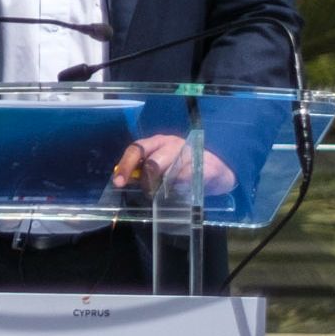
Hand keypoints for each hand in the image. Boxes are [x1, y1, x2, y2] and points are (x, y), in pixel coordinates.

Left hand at [114, 133, 236, 197]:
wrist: (215, 169)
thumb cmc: (181, 167)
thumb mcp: (161, 165)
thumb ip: (142, 170)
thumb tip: (123, 180)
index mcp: (156, 142)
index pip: (136, 149)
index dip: (126, 165)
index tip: (119, 182)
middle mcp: (172, 143)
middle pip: (153, 162)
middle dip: (147, 180)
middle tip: (148, 191)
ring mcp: (190, 152)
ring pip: (170, 171)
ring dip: (163, 186)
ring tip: (164, 192)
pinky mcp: (206, 165)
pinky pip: (188, 178)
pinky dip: (180, 186)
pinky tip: (180, 189)